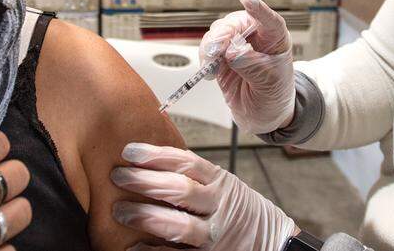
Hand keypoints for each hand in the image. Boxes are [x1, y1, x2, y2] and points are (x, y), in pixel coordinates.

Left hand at [110, 143, 295, 250]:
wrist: (275, 242)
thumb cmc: (240, 210)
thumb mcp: (224, 185)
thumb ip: (195, 175)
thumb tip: (150, 159)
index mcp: (220, 182)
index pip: (186, 163)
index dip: (156, 156)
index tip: (130, 152)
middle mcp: (219, 207)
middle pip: (181, 190)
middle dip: (146, 182)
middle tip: (118, 176)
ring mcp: (215, 235)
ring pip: (180, 225)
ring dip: (147, 217)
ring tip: (121, 211)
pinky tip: (134, 247)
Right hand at [199, 0, 295, 133]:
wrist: (263, 115)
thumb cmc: (274, 95)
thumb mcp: (269, 83)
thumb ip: (251, 65)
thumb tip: (231, 51)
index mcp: (275, 39)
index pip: (268, 19)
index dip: (258, 7)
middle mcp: (254, 36)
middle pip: (235, 23)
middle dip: (223, 33)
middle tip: (217, 49)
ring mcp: (235, 44)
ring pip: (217, 32)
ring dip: (211, 45)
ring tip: (214, 65)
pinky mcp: (220, 56)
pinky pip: (208, 48)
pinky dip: (205, 56)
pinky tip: (211, 71)